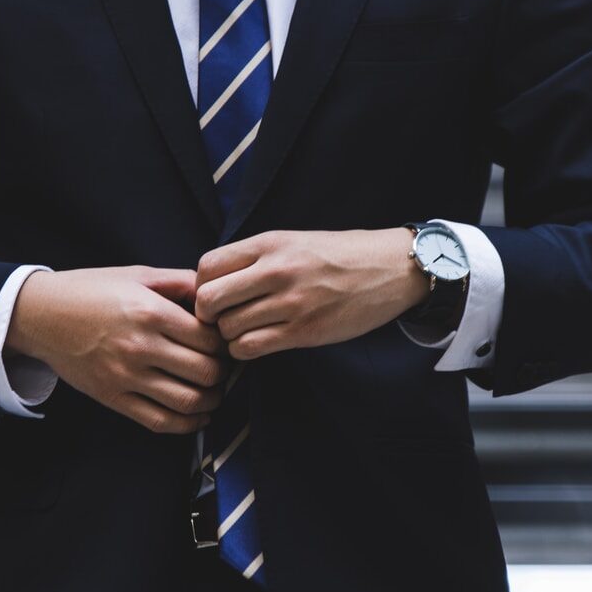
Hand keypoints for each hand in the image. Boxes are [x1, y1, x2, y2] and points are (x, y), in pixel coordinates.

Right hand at [5, 265, 229, 434]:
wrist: (41, 315)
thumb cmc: (91, 290)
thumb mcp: (137, 275)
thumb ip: (180, 282)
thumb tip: (216, 294)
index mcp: (150, 312)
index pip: (209, 339)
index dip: (225, 343)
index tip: (224, 342)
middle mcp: (140, 347)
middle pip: (206, 372)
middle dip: (222, 372)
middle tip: (223, 366)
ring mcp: (126, 376)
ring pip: (188, 401)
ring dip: (211, 400)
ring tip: (214, 391)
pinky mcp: (113, 397)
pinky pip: (160, 421)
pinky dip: (188, 424)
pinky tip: (198, 415)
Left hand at [194, 229, 429, 359]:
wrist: (390, 269)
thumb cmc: (338, 255)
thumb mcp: (292, 241)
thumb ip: (254, 258)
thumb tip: (211, 281)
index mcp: (269, 244)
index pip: (206, 266)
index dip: (201, 286)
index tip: (215, 295)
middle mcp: (276, 271)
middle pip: (208, 300)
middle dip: (208, 315)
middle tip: (222, 318)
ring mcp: (290, 303)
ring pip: (228, 329)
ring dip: (229, 336)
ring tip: (245, 330)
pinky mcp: (304, 331)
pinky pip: (250, 348)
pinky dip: (245, 350)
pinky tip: (257, 343)